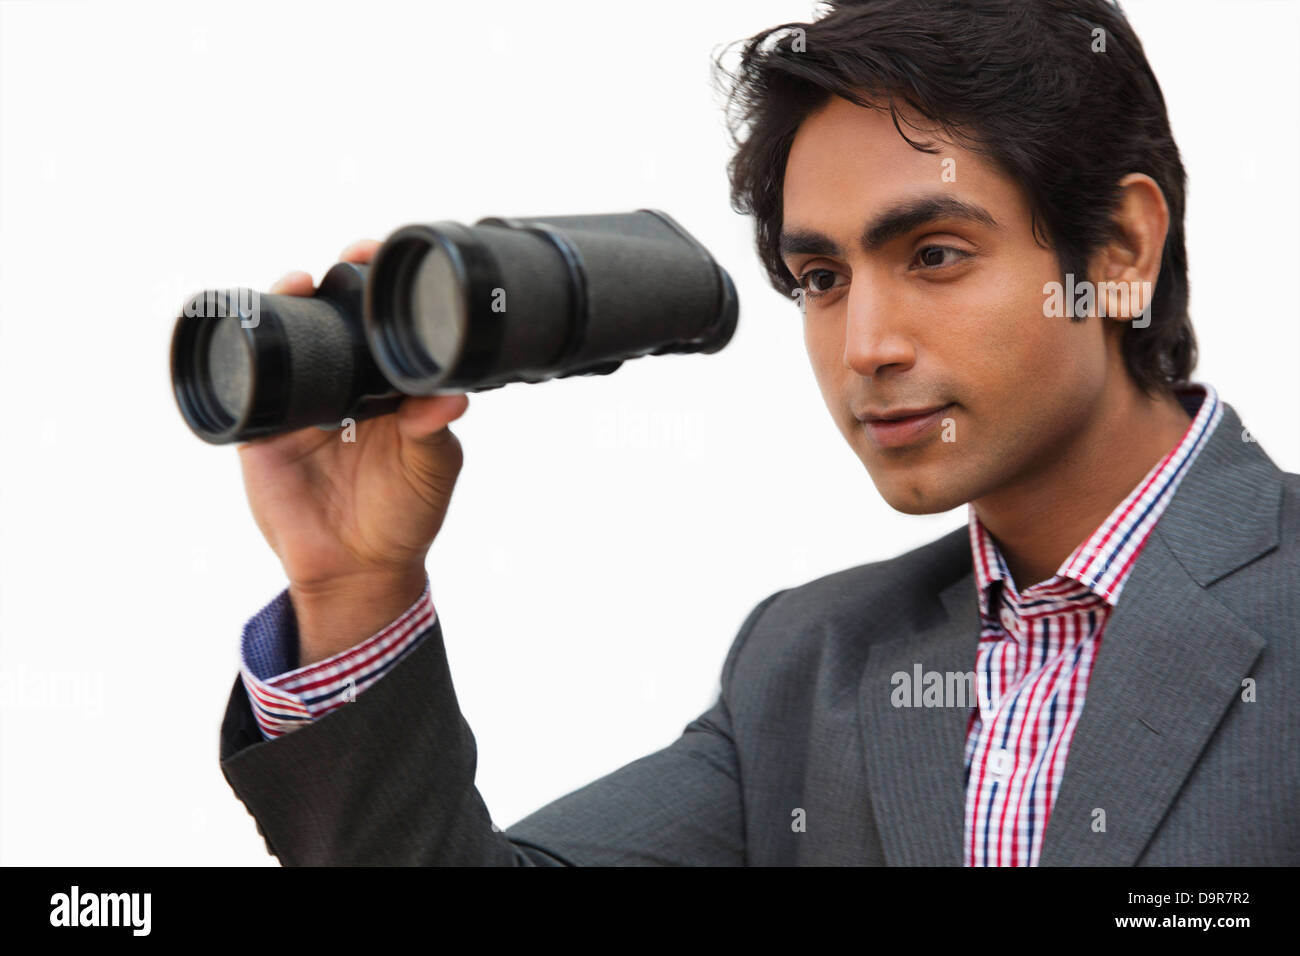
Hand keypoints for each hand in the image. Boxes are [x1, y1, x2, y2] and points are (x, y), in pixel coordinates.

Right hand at [237, 239, 469, 662]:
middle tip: (348, 256)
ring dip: (285, 301)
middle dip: (333, 280)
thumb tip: (451, 396)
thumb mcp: (430, 470)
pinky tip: (246, 324)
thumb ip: (434, 431)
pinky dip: (241, 351)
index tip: (385, 257)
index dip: (379, 288)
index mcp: (387, 386)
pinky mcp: (262, 427)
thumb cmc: (403, 515)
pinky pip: (246, 383)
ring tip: (295, 280)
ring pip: (286, 338)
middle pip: (331, 318)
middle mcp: (344, 384)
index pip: (380, 325)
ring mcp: (300, 401)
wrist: (356, 569)